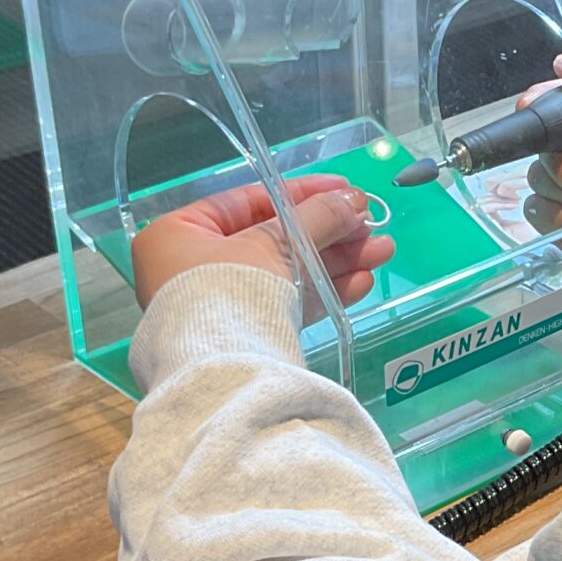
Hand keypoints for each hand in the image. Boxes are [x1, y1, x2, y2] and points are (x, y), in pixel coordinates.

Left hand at [132, 176, 392, 313]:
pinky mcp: (244, 338)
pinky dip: (322, 292)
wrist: (223, 371)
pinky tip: (362, 282)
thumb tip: (355, 200)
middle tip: (371, 225)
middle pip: (273, 239)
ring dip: (336, 262)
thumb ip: (316, 217)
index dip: (302, 193)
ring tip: (382, 251)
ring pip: (285, 274)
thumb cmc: (231, 290)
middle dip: (329, 232)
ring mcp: (218, 306)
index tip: (343, 189)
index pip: (248, 202)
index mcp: (180, 234)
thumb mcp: (275, 245)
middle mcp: (191, 269)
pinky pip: (285, 305)